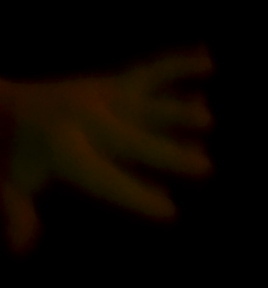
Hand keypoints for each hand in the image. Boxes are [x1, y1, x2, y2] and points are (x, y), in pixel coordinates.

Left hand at [1, 51, 213, 245]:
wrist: (2, 102)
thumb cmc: (9, 152)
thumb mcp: (9, 183)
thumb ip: (16, 213)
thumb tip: (22, 249)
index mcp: (63, 150)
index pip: (106, 179)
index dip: (137, 195)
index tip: (169, 211)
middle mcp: (87, 120)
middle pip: (135, 141)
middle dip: (170, 155)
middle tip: (205, 168)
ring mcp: (102, 96)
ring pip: (147, 103)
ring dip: (178, 110)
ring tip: (207, 119)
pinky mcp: (112, 80)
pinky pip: (151, 70)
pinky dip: (180, 63)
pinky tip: (207, 57)